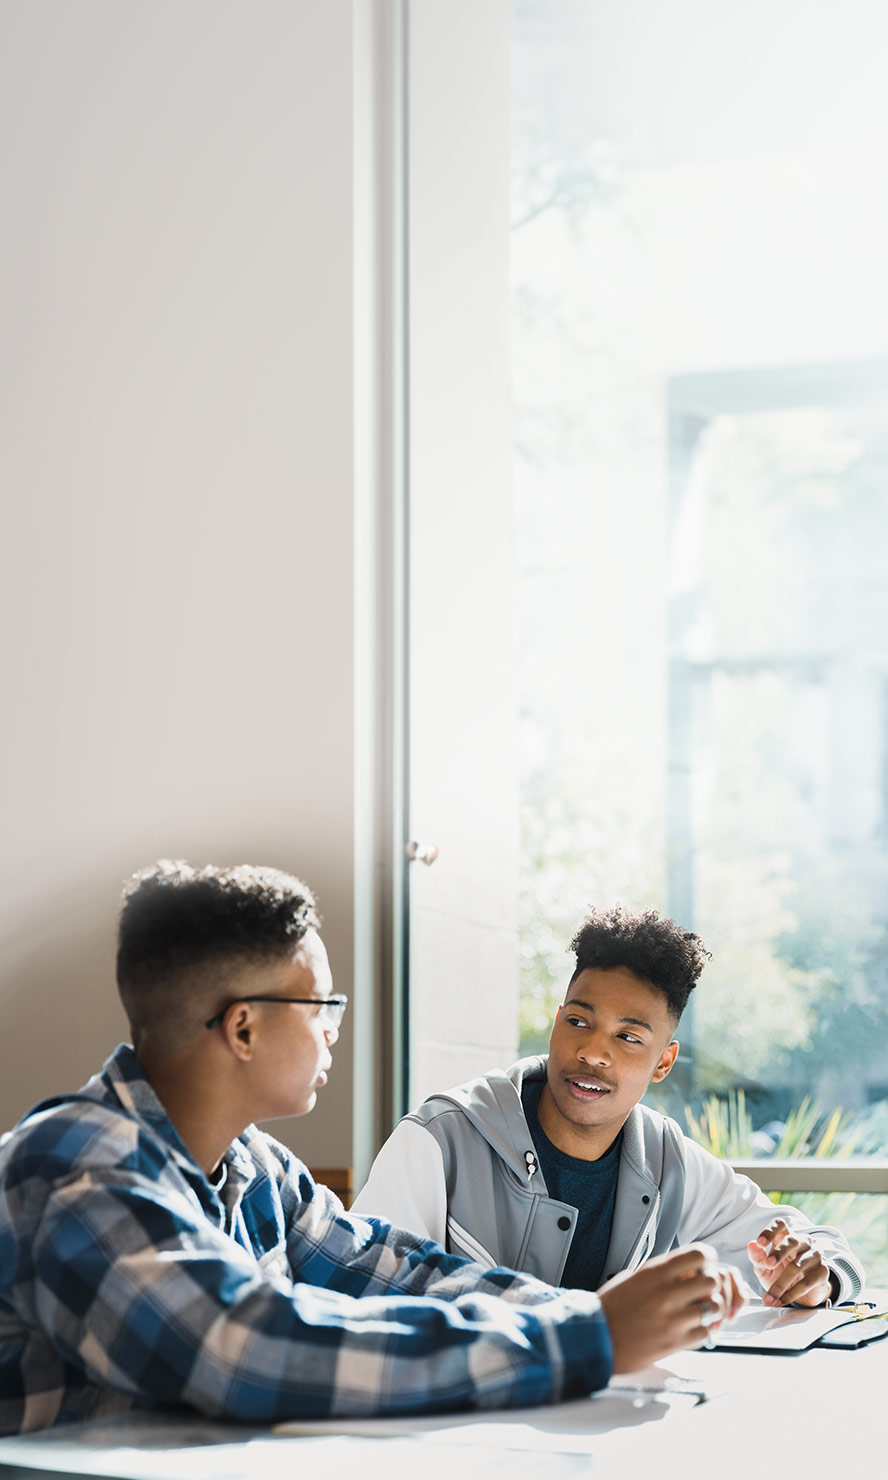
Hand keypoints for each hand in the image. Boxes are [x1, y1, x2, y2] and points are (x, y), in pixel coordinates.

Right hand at [599, 1244, 740, 1372]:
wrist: (598, 1338)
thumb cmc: (612, 1307)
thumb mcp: (633, 1276)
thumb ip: (661, 1272)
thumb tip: (685, 1268)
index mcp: (655, 1273)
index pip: (698, 1254)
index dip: (708, 1258)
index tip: (706, 1263)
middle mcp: (667, 1293)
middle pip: (712, 1280)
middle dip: (710, 1283)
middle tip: (703, 1289)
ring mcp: (674, 1319)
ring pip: (715, 1307)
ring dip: (711, 1308)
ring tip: (700, 1310)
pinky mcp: (676, 1342)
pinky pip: (706, 1332)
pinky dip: (702, 1330)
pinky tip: (690, 1328)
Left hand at [747, 1218, 833, 1307]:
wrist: (802, 1295)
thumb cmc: (780, 1274)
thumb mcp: (764, 1268)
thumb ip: (757, 1257)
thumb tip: (751, 1245)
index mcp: (785, 1236)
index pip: (780, 1225)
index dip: (770, 1231)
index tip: (760, 1243)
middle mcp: (802, 1242)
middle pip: (791, 1241)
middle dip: (778, 1253)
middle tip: (767, 1265)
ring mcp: (815, 1255)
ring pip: (798, 1266)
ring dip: (781, 1283)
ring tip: (769, 1296)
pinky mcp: (823, 1272)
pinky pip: (806, 1282)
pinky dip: (791, 1294)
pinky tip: (780, 1301)